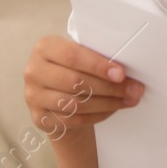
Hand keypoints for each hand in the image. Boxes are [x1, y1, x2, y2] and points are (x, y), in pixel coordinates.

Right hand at [23, 34, 142, 139]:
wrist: (56, 95)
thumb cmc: (73, 69)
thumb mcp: (80, 56)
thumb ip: (97, 58)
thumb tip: (128, 73)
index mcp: (45, 47)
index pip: (73, 56)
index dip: (99, 66)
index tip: (121, 74)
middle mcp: (34, 71)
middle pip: (76, 82)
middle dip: (109, 87)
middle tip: (133, 90)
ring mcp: (33, 96)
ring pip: (75, 103)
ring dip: (107, 103)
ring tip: (127, 100)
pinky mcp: (39, 118)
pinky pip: (73, 120)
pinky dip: (97, 115)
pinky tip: (111, 109)